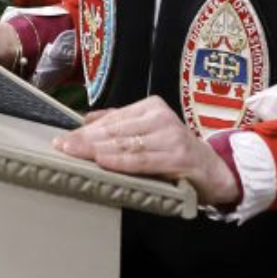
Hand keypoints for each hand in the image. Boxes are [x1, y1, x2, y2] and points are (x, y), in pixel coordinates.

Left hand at [54, 96, 240, 206]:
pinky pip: (141, 159)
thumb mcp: (148, 132)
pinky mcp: (177, 156)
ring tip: (75, 154)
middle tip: (63, 146)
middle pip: (115, 130)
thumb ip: (120, 123)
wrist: (213, 170)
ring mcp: (170, 135)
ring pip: (125, 143)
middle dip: (86, 140)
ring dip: (97, 150)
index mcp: (152, 107)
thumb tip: (85, 119)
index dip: (86, 130)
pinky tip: (102, 162)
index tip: (64, 138)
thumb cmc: (175, 152)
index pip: (112, 119)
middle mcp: (160, 117)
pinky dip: (120, 161)